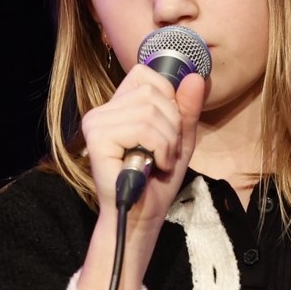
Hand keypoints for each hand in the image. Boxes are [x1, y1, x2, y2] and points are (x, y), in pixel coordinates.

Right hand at [80, 64, 205, 226]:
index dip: (167, 98)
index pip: (144, 74)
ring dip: (167, 141)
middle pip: (151, 92)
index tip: (167, 130)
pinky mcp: (97, 138)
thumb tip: (195, 76)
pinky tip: (152, 166)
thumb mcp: (180, 139)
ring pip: (150, 111)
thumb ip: (186, 108)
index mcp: (117, 107)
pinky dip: (158, 149)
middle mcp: (101, 111)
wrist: (142, 215)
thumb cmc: (156, 180)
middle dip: (172, 125)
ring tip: (159, 161)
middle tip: (165, 152)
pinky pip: (142, 128)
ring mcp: (96, 123)